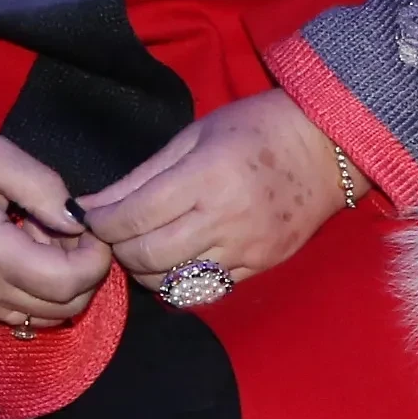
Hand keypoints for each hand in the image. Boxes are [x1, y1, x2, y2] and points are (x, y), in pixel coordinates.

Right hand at [0, 132, 109, 329]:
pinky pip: (19, 315)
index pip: (66, 283)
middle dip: (84, 271)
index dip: (95, 259)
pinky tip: (23, 251)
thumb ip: (43, 187)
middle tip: (65, 227)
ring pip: (44, 317)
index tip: (89, 225)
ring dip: (61, 283)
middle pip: (64, 308)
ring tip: (42, 237)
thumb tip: (79, 220)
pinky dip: (37, 292)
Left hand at [74, 91, 365, 290]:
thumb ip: (143, 174)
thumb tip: (91, 206)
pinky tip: (176, 262)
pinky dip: (179, 283)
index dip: (100, 223)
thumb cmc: (258, 127)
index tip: (88, 218)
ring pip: (172, 282)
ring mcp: (245, 248)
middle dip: (118, 250)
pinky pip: (205, 291)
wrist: (328, 147)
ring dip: (145, 271)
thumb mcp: (196, 134)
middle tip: (113, 236)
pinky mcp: (260, 267)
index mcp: (206, 176)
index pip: (133, 216)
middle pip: (147, 256)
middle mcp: (225, 218)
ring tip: (143, 249)